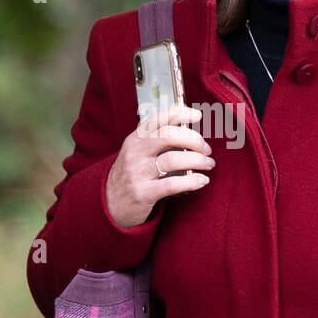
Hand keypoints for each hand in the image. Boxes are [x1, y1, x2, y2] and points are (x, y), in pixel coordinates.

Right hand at [105, 104, 214, 228]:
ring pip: (173, 159)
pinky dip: (192, 181)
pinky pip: (172, 184)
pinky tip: (202, 180)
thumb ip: (158, 141)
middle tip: (207, 149)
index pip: (158, 118)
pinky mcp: (143, 193)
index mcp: (135, 139)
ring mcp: (137, 173)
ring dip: (197, 161)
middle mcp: (135, 152)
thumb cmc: (132, 175)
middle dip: (193, 140)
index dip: (180, 113)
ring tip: (208, 164)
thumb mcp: (138, 152)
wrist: (109, 204)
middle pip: (168, 135)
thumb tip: (191, 132)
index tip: (197, 115)